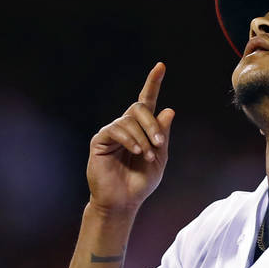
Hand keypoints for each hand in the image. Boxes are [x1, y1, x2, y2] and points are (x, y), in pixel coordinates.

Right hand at [86, 62, 175, 215]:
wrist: (123, 201)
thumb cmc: (140, 182)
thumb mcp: (159, 157)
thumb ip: (162, 135)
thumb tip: (168, 109)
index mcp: (141, 129)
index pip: (147, 101)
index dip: (153, 83)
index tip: (161, 66)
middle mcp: (126, 126)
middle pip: (139, 108)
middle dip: (153, 125)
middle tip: (159, 144)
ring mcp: (112, 132)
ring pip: (129, 121)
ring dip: (143, 138)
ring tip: (147, 156)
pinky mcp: (100, 140)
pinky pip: (116, 130)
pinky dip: (129, 140)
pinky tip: (136, 151)